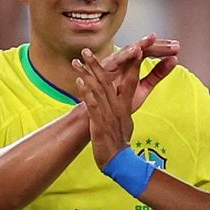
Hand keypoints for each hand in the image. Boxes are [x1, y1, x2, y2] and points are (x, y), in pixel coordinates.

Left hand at [73, 50, 135, 167]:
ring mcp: (109, 115)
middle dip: (98, 64)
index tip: (130, 47)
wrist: (120, 162)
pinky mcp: (99, 124)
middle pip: (109, 81)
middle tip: (87, 50)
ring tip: (77, 60)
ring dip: (87, 73)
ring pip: (99, 90)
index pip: (132, 79)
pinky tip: (79, 81)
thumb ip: (125, 106)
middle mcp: (119, 107)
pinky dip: (86, 92)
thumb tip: (125, 96)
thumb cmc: (120, 142)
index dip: (131, 62)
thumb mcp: (127, 121)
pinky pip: (93, 105)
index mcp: (126, 106)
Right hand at [95, 33, 177, 110]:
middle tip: (171, 44)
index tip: (177, 48)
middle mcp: (124, 61)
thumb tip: (174, 60)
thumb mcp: (143, 87)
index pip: (150, 52)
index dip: (163, 49)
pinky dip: (124, 55)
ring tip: (151, 39)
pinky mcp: (102, 70)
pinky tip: (135, 50)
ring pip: (127, 51)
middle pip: (141, 49)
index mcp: (134, 63)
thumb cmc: (119, 98)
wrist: (100, 113)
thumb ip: (157, 74)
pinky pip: (114, 61)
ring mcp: (113, 64)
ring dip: (139, 44)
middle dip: (155, 45)